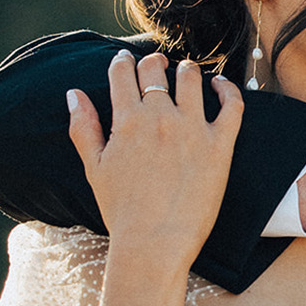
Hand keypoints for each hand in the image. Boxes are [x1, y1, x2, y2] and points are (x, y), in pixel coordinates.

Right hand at [68, 49, 242, 278]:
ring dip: (187, 69)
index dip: (123, 62)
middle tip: (157, 63)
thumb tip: (73, 94)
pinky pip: (231, 104)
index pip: (124, 74)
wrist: (154, 244)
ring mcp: (193, 129)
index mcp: (127, 120)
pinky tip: (220, 85)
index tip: (125, 60)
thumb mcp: (94, 167)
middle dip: (153, 62)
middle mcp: (160, 117)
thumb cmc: (122, 211)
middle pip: (156, 70)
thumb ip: (83, 127)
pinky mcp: (220, 145)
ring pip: (192, 78)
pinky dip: (227, 88)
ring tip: (186, 72)